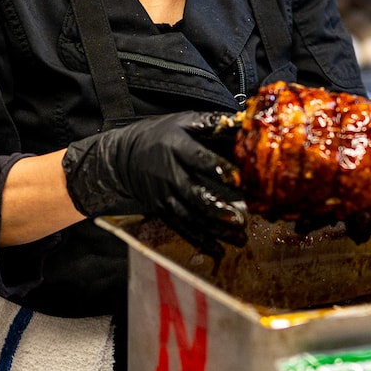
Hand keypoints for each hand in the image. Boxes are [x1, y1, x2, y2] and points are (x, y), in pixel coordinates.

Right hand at [64, 111, 245, 250]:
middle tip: (240, 219)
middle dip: (217, 209)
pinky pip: (181, 228)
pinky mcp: (162, 211)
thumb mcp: (184, 121)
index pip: (198, 158)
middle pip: (193, 194)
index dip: (219, 169)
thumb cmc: (161, 135)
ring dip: (215, 230)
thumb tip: (246, 123)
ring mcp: (164, 195)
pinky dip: (200, 241)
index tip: (240, 179)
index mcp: (176, 147)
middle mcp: (168, 174)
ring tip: (238, 238)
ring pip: (190, 216)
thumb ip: (214, 124)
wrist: (124, 156)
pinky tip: (218, 250)